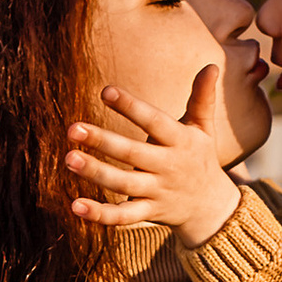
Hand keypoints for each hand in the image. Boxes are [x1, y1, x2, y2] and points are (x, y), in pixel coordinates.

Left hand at [66, 68, 243, 249]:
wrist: (211, 207)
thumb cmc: (199, 157)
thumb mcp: (203, 128)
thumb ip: (202, 98)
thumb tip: (212, 65)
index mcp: (180, 141)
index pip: (154, 121)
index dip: (131, 107)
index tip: (105, 91)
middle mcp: (168, 166)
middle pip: (132, 154)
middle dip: (103, 140)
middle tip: (72, 128)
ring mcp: (158, 191)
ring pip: (124, 184)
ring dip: (96, 173)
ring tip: (69, 159)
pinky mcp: (149, 212)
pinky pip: (123, 217)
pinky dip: (100, 215)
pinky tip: (75, 206)